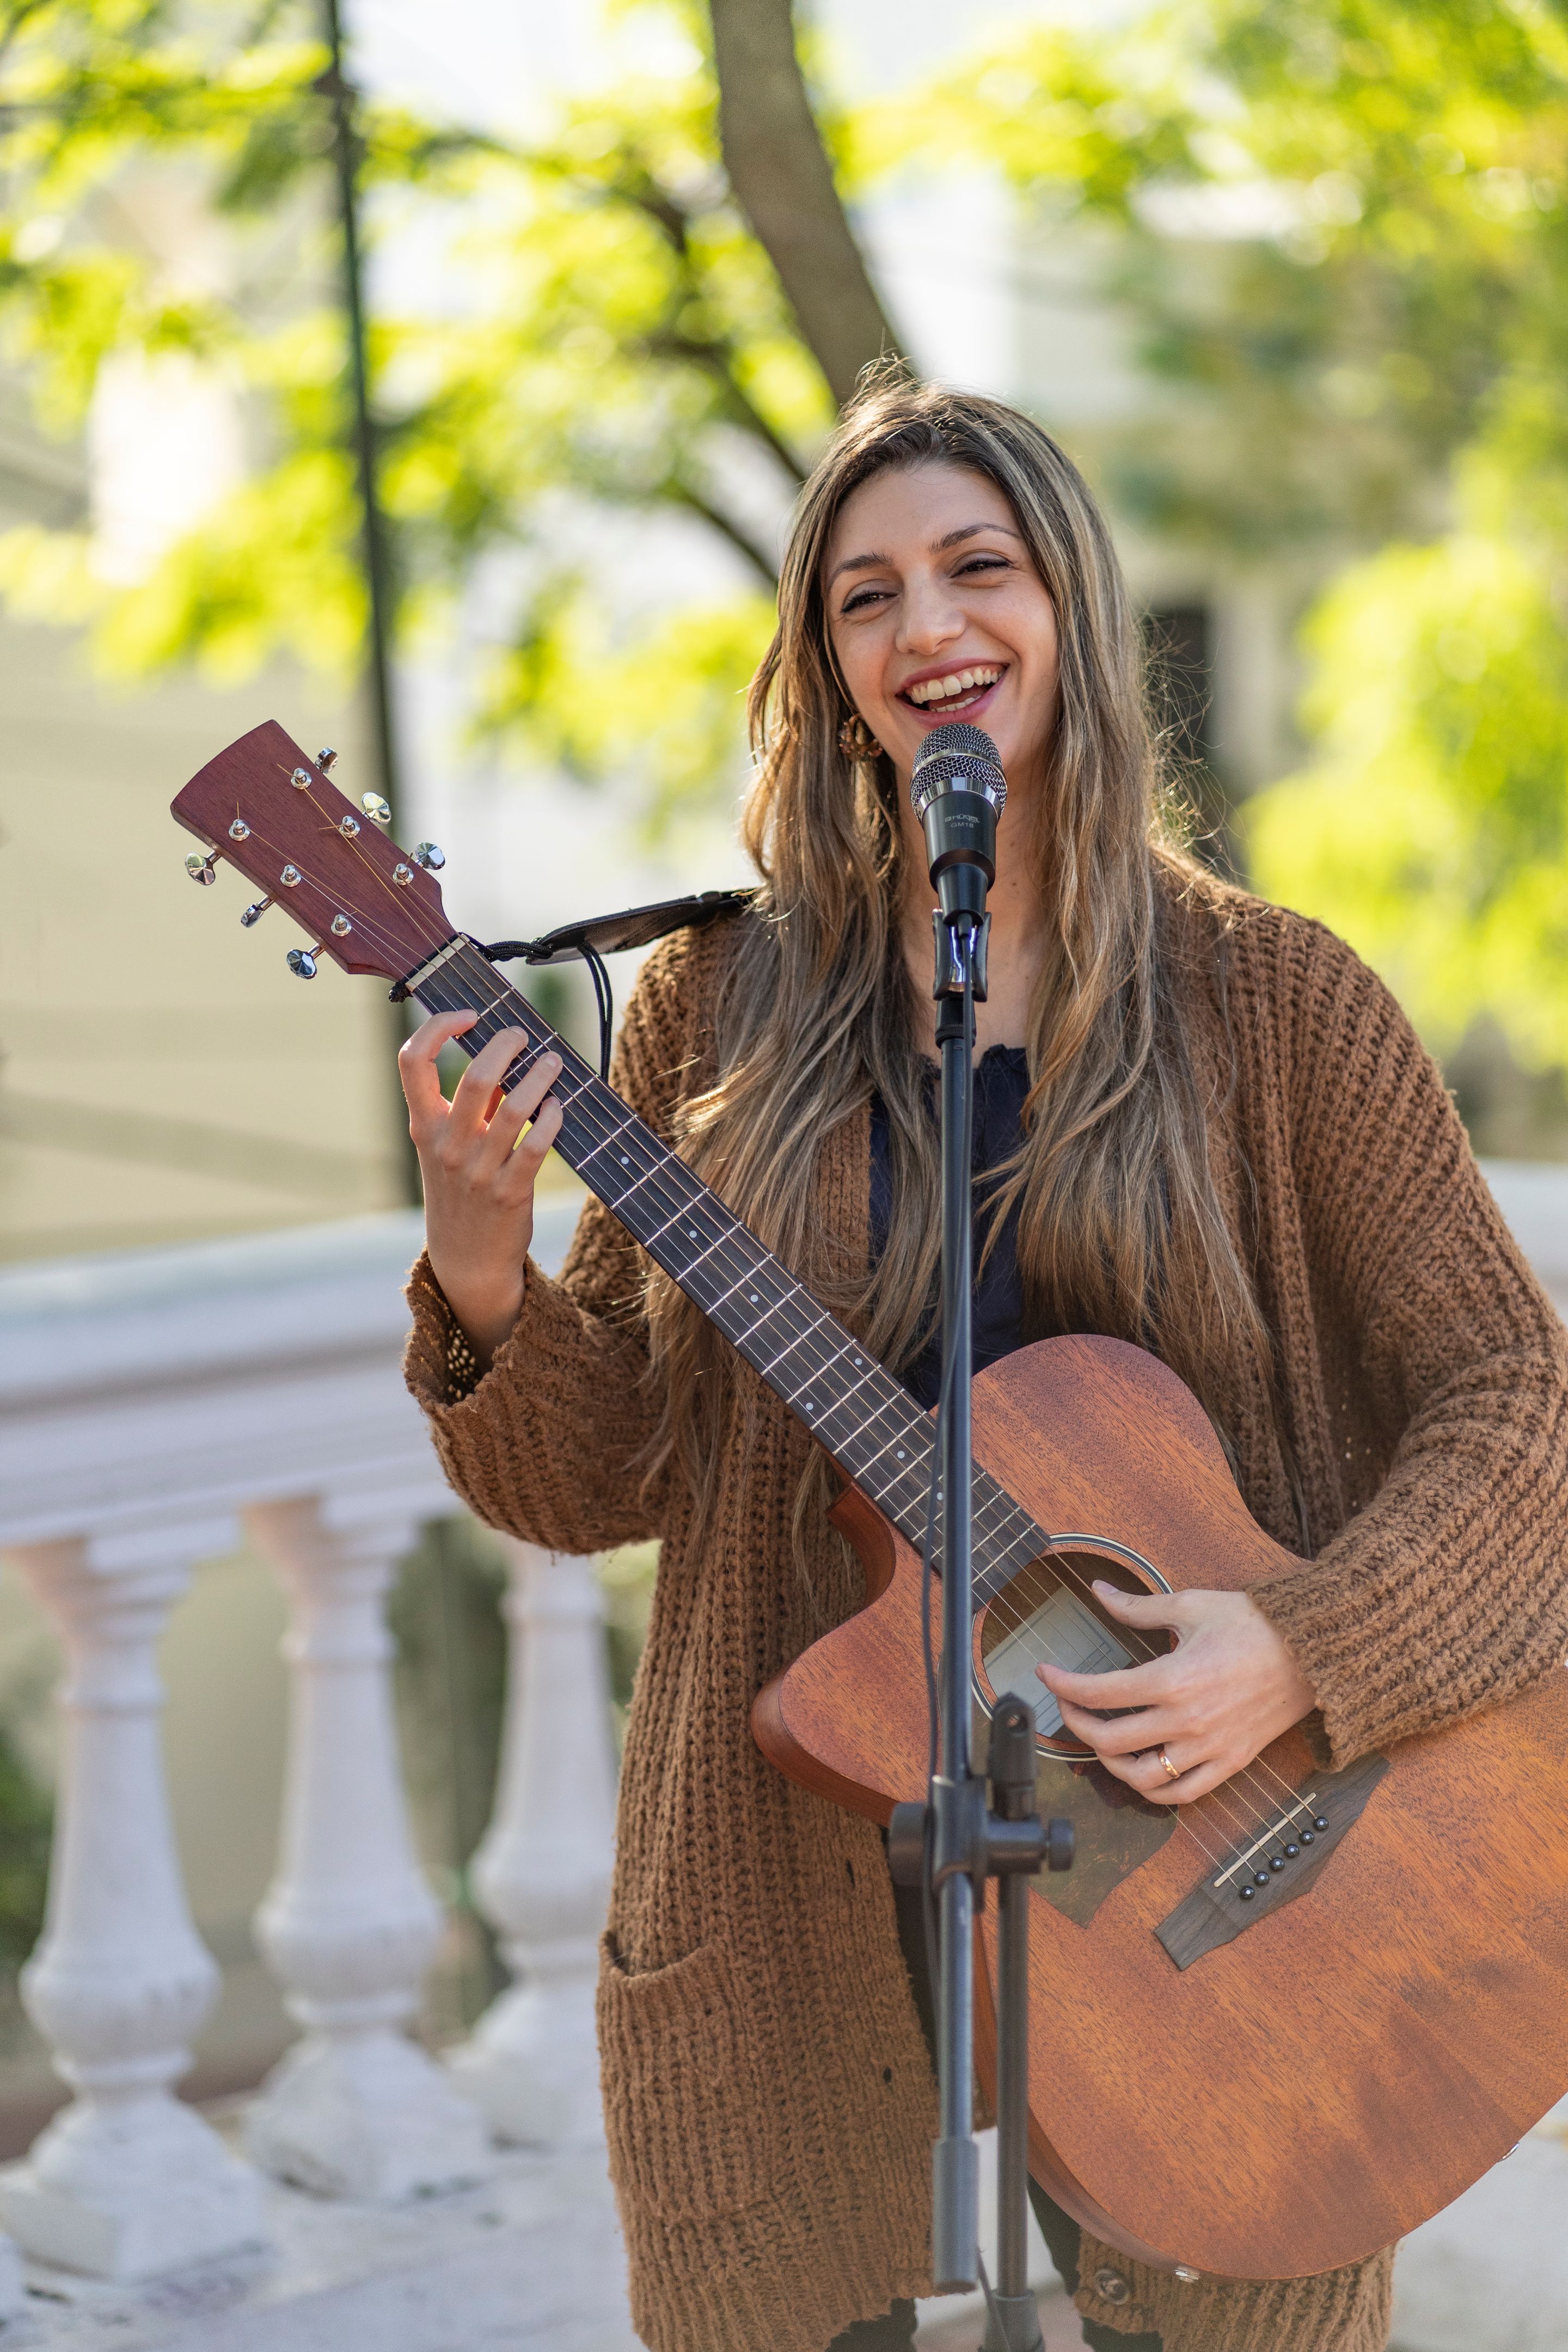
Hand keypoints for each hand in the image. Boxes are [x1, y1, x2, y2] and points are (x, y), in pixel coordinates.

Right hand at [398, 1011, 563, 1368]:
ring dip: (539, 1076)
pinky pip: (537, 1145)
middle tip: (523, 1035)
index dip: (437, 1027)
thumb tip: (504, 1056)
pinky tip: (560, 1105)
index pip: (412, 1061)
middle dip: (506, 1045)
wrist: (466, 1258)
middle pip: (476, 1077)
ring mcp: (478, 1169)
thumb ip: (468, 1106)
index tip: (468, 1015)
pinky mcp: (510, 1191)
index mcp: (423, 1125)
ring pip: (514, 1108)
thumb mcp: (445, 1147)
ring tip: (552, 1061)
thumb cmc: (460, 1189)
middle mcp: (447, 1144)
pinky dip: (552, 1118)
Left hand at [1036, 1583, 1316, 1804]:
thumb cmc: (1254, 1624)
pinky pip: (1182, 1794)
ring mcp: (1209, 1748)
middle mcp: (1186, 1721)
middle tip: (1067, 1705)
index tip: (1048, 1673)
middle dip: (1076, 1723)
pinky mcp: (1230, 1764)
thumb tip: (1098, 1592)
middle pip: (1110, 1740)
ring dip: (1110, 1764)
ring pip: (1141, 1777)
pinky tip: (1140, 1769)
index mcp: (1172, 1679)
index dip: (1063, 1684)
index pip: (1099, 1692)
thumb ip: (1137, 1606)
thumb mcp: (1190, 1604)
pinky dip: (1153, 1790)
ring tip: (1101, 1741)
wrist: (1312, 1651)